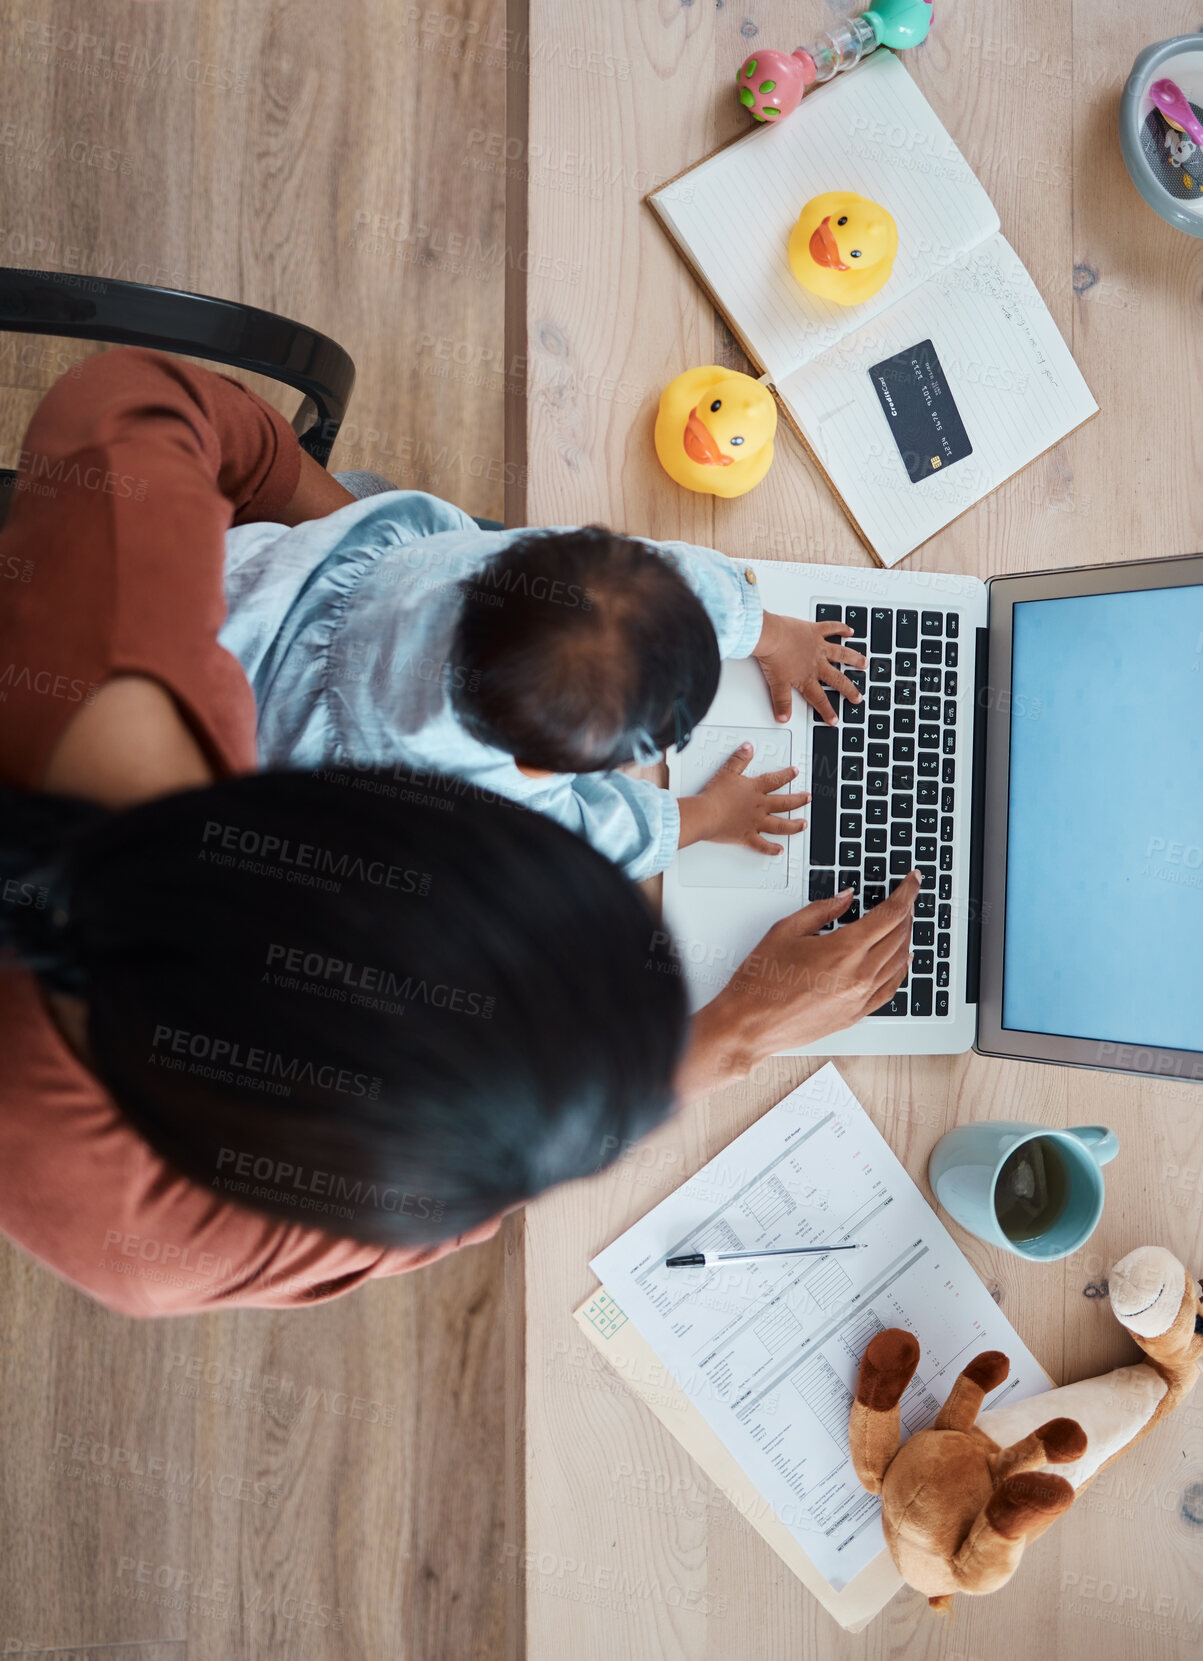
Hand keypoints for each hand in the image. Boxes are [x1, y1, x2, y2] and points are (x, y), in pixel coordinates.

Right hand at [677, 743, 808, 855]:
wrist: (706, 814)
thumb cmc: (715, 796)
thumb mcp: (726, 771)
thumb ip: (739, 759)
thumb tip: (748, 748)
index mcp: (755, 789)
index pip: (775, 780)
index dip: (787, 775)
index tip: (795, 772)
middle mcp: (759, 807)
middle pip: (784, 803)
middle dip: (798, 800)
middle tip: (807, 798)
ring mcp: (755, 823)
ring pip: (780, 825)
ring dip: (794, 825)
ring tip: (803, 824)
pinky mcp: (746, 837)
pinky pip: (762, 845)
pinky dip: (771, 849)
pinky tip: (779, 850)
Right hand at [677, 872, 919, 1099]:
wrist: (749, 1025)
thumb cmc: (760, 981)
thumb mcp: (785, 931)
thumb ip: (822, 910)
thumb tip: (846, 898)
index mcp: (843, 950)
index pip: (890, 914)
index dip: (907, 893)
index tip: (912, 880)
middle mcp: (859, 975)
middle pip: (899, 935)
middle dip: (906, 911)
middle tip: (904, 897)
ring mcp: (860, 998)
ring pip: (899, 960)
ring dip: (905, 937)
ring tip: (903, 922)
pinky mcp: (856, 1014)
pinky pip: (891, 987)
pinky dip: (901, 968)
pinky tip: (902, 959)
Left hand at [753, 613, 865, 726]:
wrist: (769, 637)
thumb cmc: (772, 657)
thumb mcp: (776, 685)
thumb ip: (782, 702)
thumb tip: (783, 717)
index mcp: (807, 678)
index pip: (819, 699)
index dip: (827, 711)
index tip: (834, 719)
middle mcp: (817, 663)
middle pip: (837, 679)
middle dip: (849, 689)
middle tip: (858, 696)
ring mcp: (818, 647)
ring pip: (841, 654)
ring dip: (854, 658)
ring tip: (864, 663)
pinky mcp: (815, 631)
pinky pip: (831, 628)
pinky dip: (841, 628)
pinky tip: (849, 631)